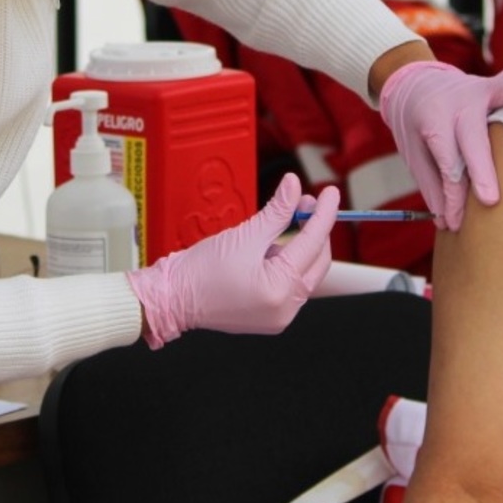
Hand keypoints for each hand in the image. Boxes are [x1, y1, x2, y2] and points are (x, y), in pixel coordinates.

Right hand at [126, 172, 337, 348]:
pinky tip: (275, 242)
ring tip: (285, 218)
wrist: (172, 297)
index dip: (324, 214)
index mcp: (279, 290)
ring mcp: (278, 315)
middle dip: (314, 229)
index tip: (331, 194)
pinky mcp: (269, 314)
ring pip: (304, 271)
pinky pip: (289, 282)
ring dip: (301, 243)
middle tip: (303, 201)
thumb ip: (276, 211)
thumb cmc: (199, 272)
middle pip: (316, 261)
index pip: (312, 244)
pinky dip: (287, 260)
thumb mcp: (244, 234)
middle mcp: (284, 309)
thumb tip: (293, 187)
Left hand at [378, 58, 502, 229]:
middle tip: (491, 200)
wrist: (414, 82)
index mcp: (432, 120)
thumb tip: (450, 220)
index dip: (452, 196)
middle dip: (481, 168)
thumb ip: (433, 184)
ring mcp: (482, 86)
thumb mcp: (414, 153)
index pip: (446, 163)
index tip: (456, 222)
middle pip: (472, 134)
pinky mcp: (498, 79)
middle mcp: (459, 101)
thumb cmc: (418, 125)